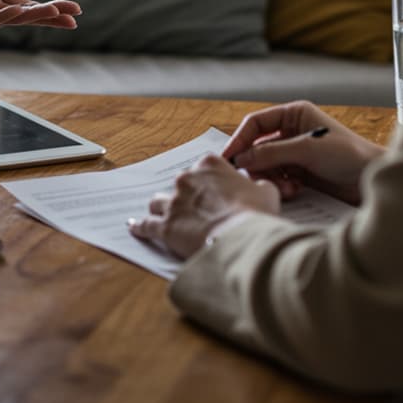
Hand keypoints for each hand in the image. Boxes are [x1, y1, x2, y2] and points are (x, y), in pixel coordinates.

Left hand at [0, 0, 80, 29]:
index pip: (27, 1)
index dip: (50, 6)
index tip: (74, 8)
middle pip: (26, 13)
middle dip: (49, 15)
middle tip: (74, 17)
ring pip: (11, 18)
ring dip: (32, 16)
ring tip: (54, 13)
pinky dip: (3, 16)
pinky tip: (17, 12)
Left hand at [128, 155, 279, 258]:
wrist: (240, 237)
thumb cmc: (255, 213)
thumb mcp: (267, 192)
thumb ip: (258, 186)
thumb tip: (258, 188)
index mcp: (210, 165)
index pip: (205, 167)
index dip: (211, 181)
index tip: (214, 191)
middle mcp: (187, 178)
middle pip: (181, 184)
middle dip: (187, 194)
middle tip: (197, 209)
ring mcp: (174, 201)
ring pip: (159, 201)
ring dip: (163, 207)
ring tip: (165, 215)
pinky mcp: (165, 225)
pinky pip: (146, 224)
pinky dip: (140, 226)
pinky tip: (135, 227)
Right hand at [222, 100, 383, 205]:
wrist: (375, 181)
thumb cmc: (349, 155)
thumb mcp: (307, 150)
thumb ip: (271, 153)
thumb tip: (241, 158)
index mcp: (294, 115)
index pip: (256, 124)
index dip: (240, 139)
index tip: (229, 158)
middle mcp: (292, 132)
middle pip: (257, 147)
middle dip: (258, 164)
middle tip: (258, 179)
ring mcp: (296, 153)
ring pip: (266, 165)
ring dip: (271, 178)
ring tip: (285, 188)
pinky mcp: (301, 173)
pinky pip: (278, 178)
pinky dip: (281, 186)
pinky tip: (294, 190)